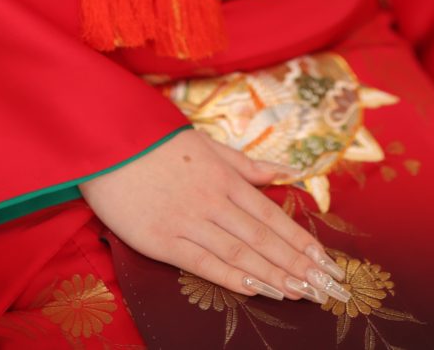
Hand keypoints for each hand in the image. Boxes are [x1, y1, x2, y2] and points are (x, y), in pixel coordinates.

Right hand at [79, 128, 350, 305]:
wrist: (108, 142)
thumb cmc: (158, 143)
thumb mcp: (207, 145)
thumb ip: (247, 165)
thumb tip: (285, 170)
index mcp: (224, 178)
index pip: (271, 216)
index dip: (300, 241)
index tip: (325, 261)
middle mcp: (212, 200)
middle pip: (262, 238)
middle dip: (296, 264)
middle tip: (324, 287)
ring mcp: (187, 221)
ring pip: (239, 252)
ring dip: (272, 274)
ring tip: (300, 292)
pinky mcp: (161, 239)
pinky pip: (202, 262)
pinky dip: (231, 276)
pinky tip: (255, 288)